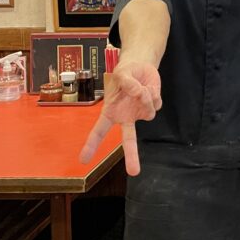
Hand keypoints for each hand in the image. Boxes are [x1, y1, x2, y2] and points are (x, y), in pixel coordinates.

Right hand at [79, 61, 161, 175]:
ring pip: (148, 113)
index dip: (91, 145)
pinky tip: (148, 87)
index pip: (99, 131)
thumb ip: (126, 82)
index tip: (83, 160)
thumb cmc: (125, 73)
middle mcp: (125, 117)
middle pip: (128, 140)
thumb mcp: (121, 73)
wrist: (141, 67)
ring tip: (138, 87)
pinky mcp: (152, 108)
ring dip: (145, 98)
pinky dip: (154, 93)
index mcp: (111, 112)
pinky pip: (156, 103)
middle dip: (131, 156)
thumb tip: (137, 93)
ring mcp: (140, 114)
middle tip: (133, 172)